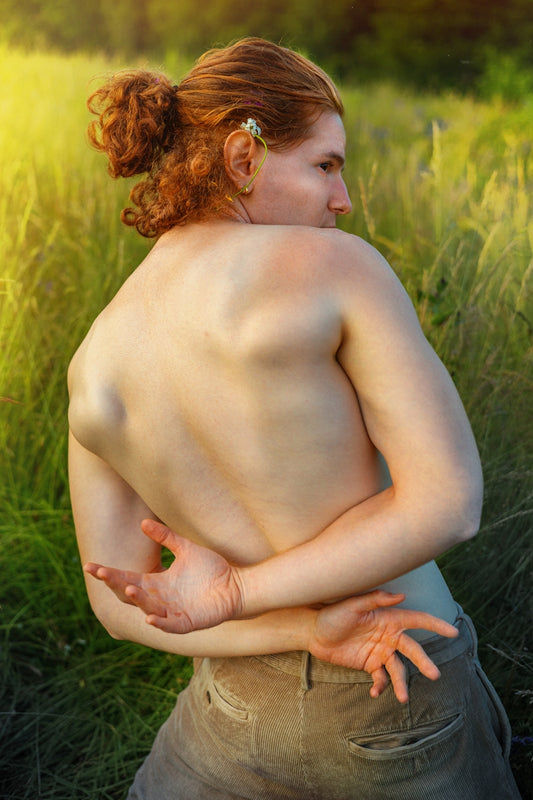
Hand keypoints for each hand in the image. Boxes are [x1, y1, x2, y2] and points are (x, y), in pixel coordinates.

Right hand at [84, 520, 242, 632]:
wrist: (236, 583)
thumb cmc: (210, 568)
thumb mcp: (185, 548)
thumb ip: (165, 537)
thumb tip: (142, 522)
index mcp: (157, 582)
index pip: (127, 578)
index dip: (110, 573)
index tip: (90, 566)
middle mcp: (161, 598)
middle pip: (132, 594)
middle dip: (116, 585)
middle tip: (102, 574)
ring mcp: (173, 611)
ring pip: (148, 608)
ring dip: (138, 600)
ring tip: (129, 588)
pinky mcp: (188, 621)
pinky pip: (171, 625)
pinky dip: (160, 622)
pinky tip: (150, 617)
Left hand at [309, 590, 458, 702]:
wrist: (314, 633)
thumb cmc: (333, 614)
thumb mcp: (352, 605)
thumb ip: (375, 599)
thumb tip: (401, 595)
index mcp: (388, 618)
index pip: (416, 620)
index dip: (435, 625)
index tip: (453, 631)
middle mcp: (388, 636)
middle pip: (412, 649)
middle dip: (423, 661)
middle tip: (434, 674)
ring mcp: (380, 651)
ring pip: (398, 669)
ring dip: (402, 683)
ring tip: (403, 698)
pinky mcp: (370, 665)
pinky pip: (381, 678)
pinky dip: (381, 686)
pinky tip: (375, 692)